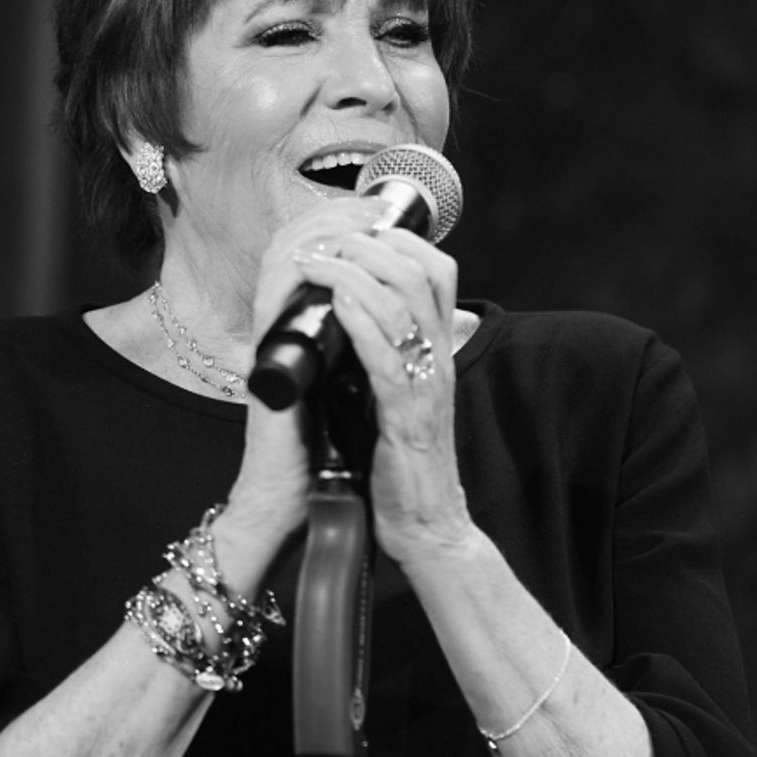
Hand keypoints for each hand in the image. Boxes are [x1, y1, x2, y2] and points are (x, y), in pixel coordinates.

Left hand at [252, 199, 474, 566]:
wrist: (424, 528)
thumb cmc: (402, 462)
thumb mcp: (400, 393)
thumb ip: (387, 353)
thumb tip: (351, 310)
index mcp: (436, 353)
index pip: (438, 272)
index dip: (400, 238)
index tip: (356, 228)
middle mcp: (436, 362)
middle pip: (422, 275)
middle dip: (372, 244)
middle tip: (329, 240)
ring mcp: (424, 389)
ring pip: (403, 308)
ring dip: (356, 274)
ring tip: (319, 261)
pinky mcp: (405, 421)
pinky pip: (387, 360)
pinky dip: (362, 324)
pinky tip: (338, 305)